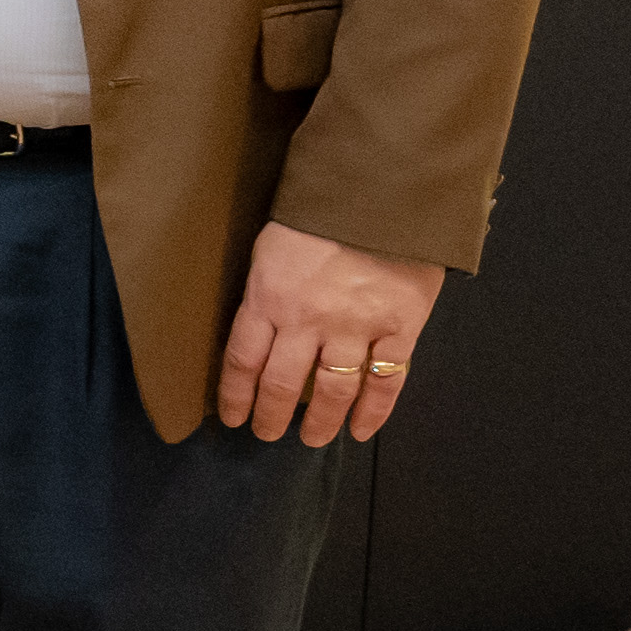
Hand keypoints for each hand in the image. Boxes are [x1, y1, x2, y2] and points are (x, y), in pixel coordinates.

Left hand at [219, 221, 440, 445]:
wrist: (384, 191)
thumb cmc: (321, 212)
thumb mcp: (273, 246)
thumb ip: (266, 289)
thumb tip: (260, 326)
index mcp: (268, 297)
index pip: (242, 360)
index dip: (235, 395)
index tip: (232, 418)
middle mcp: (307, 321)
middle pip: (282, 384)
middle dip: (271, 416)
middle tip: (267, 434)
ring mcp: (355, 329)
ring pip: (332, 392)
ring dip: (319, 422)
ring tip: (312, 439)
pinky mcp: (399, 330)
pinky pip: (386, 383)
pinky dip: (374, 412)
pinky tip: (361, 431)